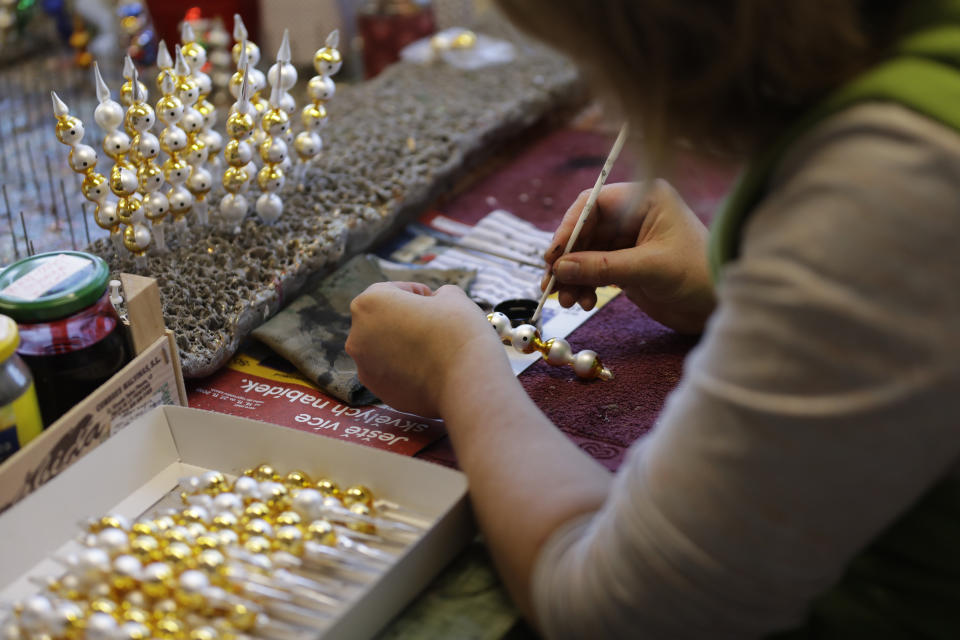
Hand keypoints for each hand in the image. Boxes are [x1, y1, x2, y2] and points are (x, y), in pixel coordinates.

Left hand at [346, 282, 507, 416]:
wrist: (469, 380)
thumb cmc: (459, 330)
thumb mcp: (452, 296)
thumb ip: (435, 295)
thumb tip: (433, 303)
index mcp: (369, 303)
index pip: (392, 290)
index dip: (417, 294)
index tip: (436, 303)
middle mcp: (358, 335)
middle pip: (383, 321)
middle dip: (405, 320)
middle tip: (435, 326)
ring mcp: (365, 367)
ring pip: (384, 349)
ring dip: (404, 346)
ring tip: (434, 350)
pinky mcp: (379, 392)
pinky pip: (392, 374)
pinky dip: (406, 370)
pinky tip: (431, 370)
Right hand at [544, 179, 715, 333]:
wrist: (721, 305)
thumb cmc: (699, 275)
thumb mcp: (650, 268)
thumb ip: (603, 267)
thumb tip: (560, 269)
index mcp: (644, 199)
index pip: (593, 203)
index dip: (569, 228)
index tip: (553, 255)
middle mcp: (633, 215)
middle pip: (584, 230)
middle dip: (567, 259)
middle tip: (552, 285)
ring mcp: (628, 240)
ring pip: (585, 253)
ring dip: (572, 277)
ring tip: (567, 301)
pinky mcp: (626, 264)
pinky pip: (593, 270)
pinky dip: (584, 285)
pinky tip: (584, 301)